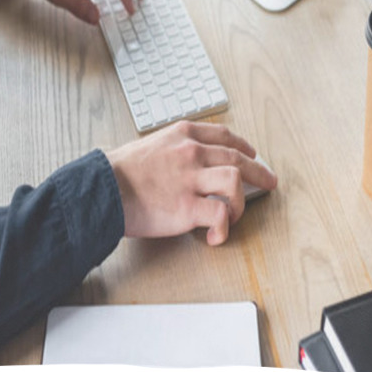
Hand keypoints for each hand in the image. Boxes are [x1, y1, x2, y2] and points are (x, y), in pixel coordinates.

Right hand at [106, 121, 277, 245]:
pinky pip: (221, 214)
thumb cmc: (119, 171)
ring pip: (236, 181)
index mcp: (182, 135)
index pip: (224, 136)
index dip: (244, 146)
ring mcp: (191, 178)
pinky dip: (224, 227)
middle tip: (269, 182)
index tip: (252, 153)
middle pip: (238, 158)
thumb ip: (172, 148)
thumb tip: (186, 161)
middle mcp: (191, 152)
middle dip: (260, 172)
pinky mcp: (187, 207)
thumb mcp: (149, 145)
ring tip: (234, 215)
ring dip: (241, 201)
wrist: (101, 189)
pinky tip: (215, 236)